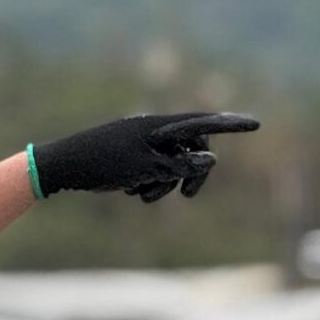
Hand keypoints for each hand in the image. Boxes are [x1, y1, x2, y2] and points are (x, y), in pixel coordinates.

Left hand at [29, 111, 258, 201]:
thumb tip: (212, 160)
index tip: (256, 124)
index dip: (231, 125)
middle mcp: (154, 131)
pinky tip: (128, 189)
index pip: (203, 123)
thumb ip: (181, 166)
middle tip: (186, 197)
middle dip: (192, 173)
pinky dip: (149, 182)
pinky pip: (153, 170)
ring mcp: (142, 143)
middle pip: (192, 149)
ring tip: (140, 193)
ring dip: (165, 183)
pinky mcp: (132, 156)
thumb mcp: (146, 169)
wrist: (63, 167)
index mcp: (159, 126)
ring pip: (172, 164)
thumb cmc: (103, 164)